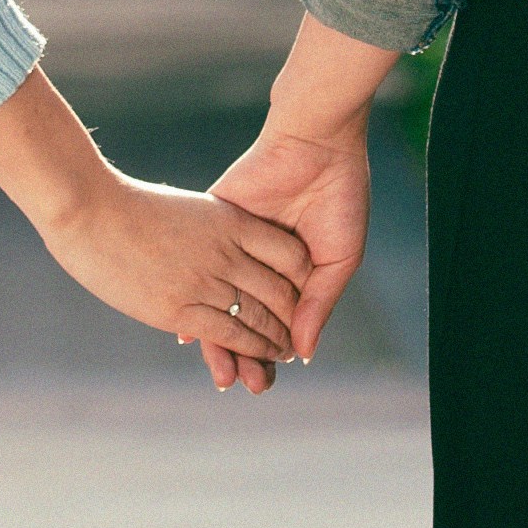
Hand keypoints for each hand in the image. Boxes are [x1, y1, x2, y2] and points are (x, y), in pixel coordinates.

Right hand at [34, 172, 314, 383]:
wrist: (90, 211)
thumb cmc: (128, 207)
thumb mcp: (187, 210)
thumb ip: (211, 229)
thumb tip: (220, 240)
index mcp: (231, 220)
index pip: (290, 253)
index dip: (303, 277)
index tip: (304, 291)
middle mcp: (226, 252)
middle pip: (280, 290)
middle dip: (294, 316)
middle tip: (300, 332)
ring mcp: (205, 282)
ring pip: (260, 318)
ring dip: (277, 339)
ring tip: (285, 352)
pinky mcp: (179, 309)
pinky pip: (231, 335)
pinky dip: (251, 349)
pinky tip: (259, 358)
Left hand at [209, 120, 368, 388]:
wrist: (316, 142)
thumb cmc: (339, 195)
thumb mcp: (337, 258)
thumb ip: (317, 305)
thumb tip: (301, 353)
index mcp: (292, 271)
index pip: (276, 322)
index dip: (271, 353)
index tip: (265, 380)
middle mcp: (259, 263)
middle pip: (245, 320)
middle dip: (245, 355)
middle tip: (243, 386)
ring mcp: (233, 245)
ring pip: (220, 302)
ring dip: (220, 339)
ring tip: (221, 372)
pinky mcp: (214, 224)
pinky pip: (198, 269)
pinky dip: (194, 299)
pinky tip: (188, 331)